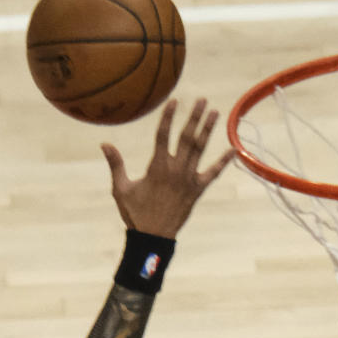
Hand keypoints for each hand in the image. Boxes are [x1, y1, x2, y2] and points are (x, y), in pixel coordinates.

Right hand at [101, 97, 233, 236]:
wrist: (153, 237)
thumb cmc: (135, 214)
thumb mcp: (121, 189)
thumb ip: (116, 164)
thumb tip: (104, 144)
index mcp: (157, 166)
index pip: (163, 135)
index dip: (168, 116)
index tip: (174, 101)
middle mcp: (175, 169)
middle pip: (187, 137)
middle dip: (194, 117)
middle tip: (202, 100)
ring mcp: (189, 179)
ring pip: (200, 150)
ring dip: (207, 130)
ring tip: (214, 112)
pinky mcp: (197, 190)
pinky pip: (213, 173)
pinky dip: (223, 162)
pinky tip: (233, 150)